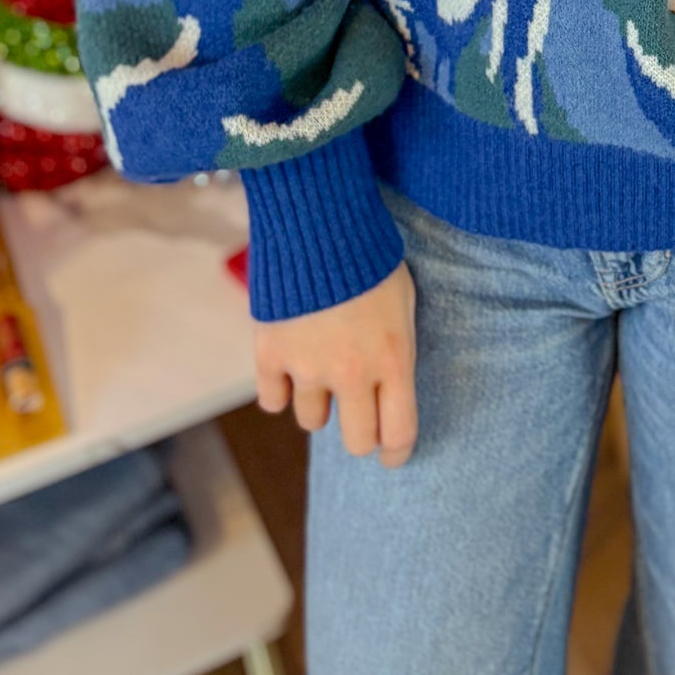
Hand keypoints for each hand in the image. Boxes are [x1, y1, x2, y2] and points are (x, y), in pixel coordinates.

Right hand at [254, 259, 416, 467]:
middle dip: (360, 431)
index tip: (391, 454)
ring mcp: (307, 367)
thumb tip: (391, 384)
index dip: (395, 452)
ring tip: (323, 370)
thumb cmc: (372, 255)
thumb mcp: (404, 300)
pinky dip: (280, 389)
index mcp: (393, 360)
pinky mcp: (270, 354)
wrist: (320, 219)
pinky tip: (289, 368)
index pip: (397, 435)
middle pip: (356, 441)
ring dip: (320, 403)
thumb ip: (397, 348)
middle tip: (358, 414)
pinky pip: (273, 400)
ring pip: (312, 421)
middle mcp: (351, 373)